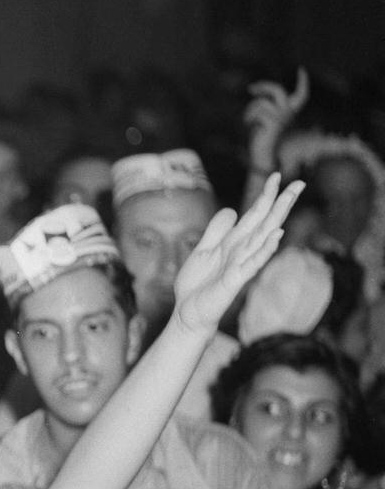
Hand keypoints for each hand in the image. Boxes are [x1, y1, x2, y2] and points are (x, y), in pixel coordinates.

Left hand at [171, 172, 301, 332]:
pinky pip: (252, 263)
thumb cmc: (198, 285)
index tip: (277, 175)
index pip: (254, 216)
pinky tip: (276, 235)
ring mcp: (240, 266)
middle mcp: (241, 252)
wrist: (188, 313)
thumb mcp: (202, 251)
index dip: (265, 196)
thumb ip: (216, 232)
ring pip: (261, 238)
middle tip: (299, 182)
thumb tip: (231, 210)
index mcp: (233, 243)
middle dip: (280, 203)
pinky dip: (264, 249)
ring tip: (289, 199)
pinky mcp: (234, 281)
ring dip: (276, 218)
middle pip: (264, 223)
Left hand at [244, 68, 308, 170]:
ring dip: (250, 109)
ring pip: (262, 102)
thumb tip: (256, 88)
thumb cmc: (261, 136)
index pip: (301, 96)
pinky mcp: (274, 123)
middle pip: (278, 90)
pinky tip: (248, 124)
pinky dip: (249, 116)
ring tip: (248, 119)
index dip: (303, 82)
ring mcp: (282, 118)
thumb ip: (265, 103)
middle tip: (251, 88)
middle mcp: (288, 114)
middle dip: (264, 85)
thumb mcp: (264, 116)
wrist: (262, 153)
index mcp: (289, 112)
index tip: (301, 69)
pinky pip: (258, 112)